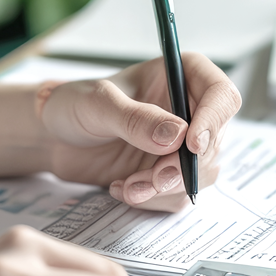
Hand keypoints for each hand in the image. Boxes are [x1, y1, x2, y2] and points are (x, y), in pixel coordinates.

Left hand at [37, 53, 239, 210]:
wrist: (53, 138)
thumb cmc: (73, 105)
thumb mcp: (98, 104)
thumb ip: (135, 118)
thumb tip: (177, 136)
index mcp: (181, 76)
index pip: (221, 95)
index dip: (214, 121)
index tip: (191, 145)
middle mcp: (188, 110)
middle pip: (213, 143)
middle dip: (182, 167)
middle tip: (152, 179)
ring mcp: (180, 144)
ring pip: (199, 175)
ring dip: (165, 188)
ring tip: (127, 187)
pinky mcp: (168, 173)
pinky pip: (178, 195)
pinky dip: (152, 199)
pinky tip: (121, 188)